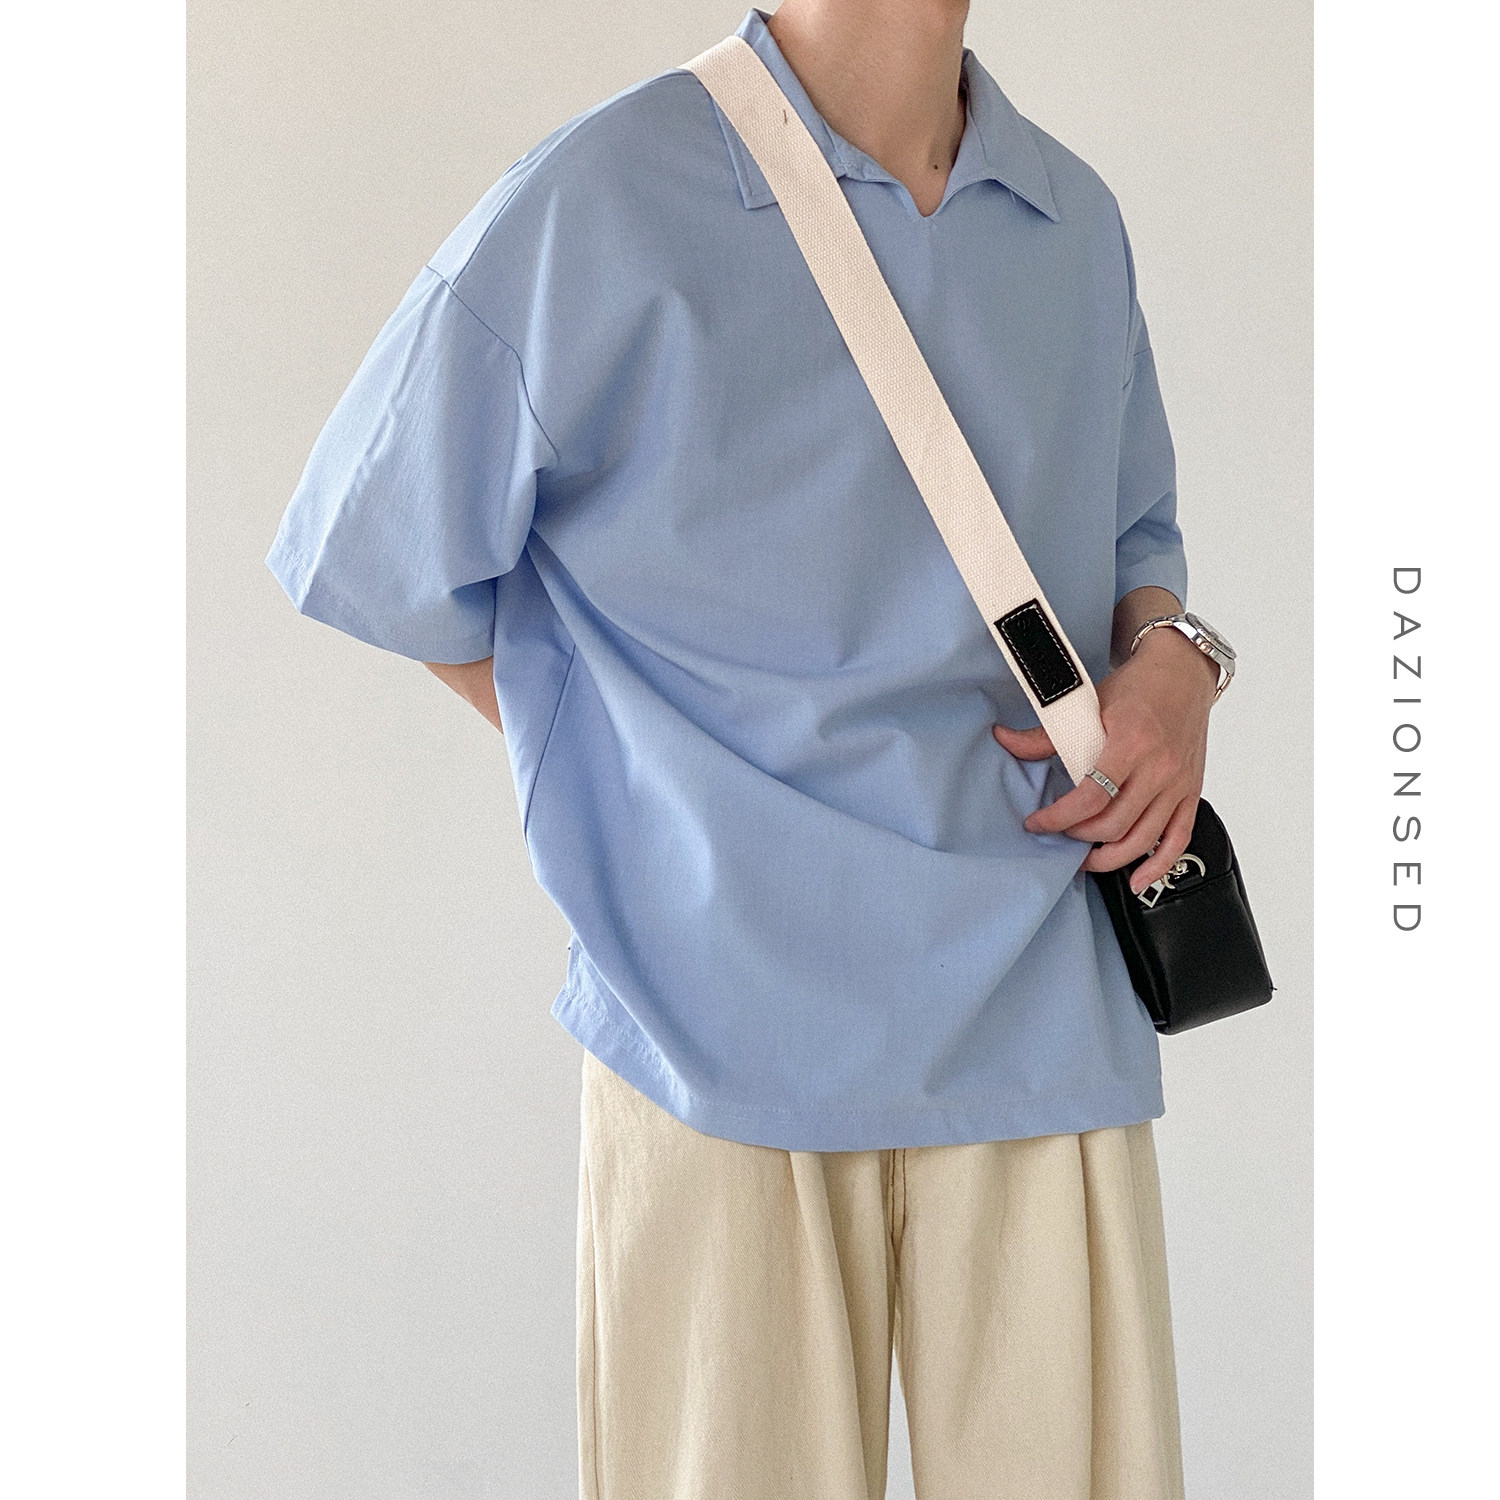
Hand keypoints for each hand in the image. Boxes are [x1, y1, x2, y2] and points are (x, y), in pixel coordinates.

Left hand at [991, 628, 1218, 893]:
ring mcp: (1178, 784)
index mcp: (1130, 743)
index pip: (1090, 797)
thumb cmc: (1138, 687)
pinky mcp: (1191, 792)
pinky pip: (1178, 839)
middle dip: (1079, 837)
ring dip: (1110, 858)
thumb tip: (1004, 740)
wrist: (1183, 672)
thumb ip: (1047, 733)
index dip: (1059, 818)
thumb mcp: (1088, 703)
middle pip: (1114, 824)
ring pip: (1143, 839)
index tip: (1037, 823)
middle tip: (1060, 835)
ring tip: (1085, 860)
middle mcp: (1158, 768)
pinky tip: (1138, 880)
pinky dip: (1159, 865)